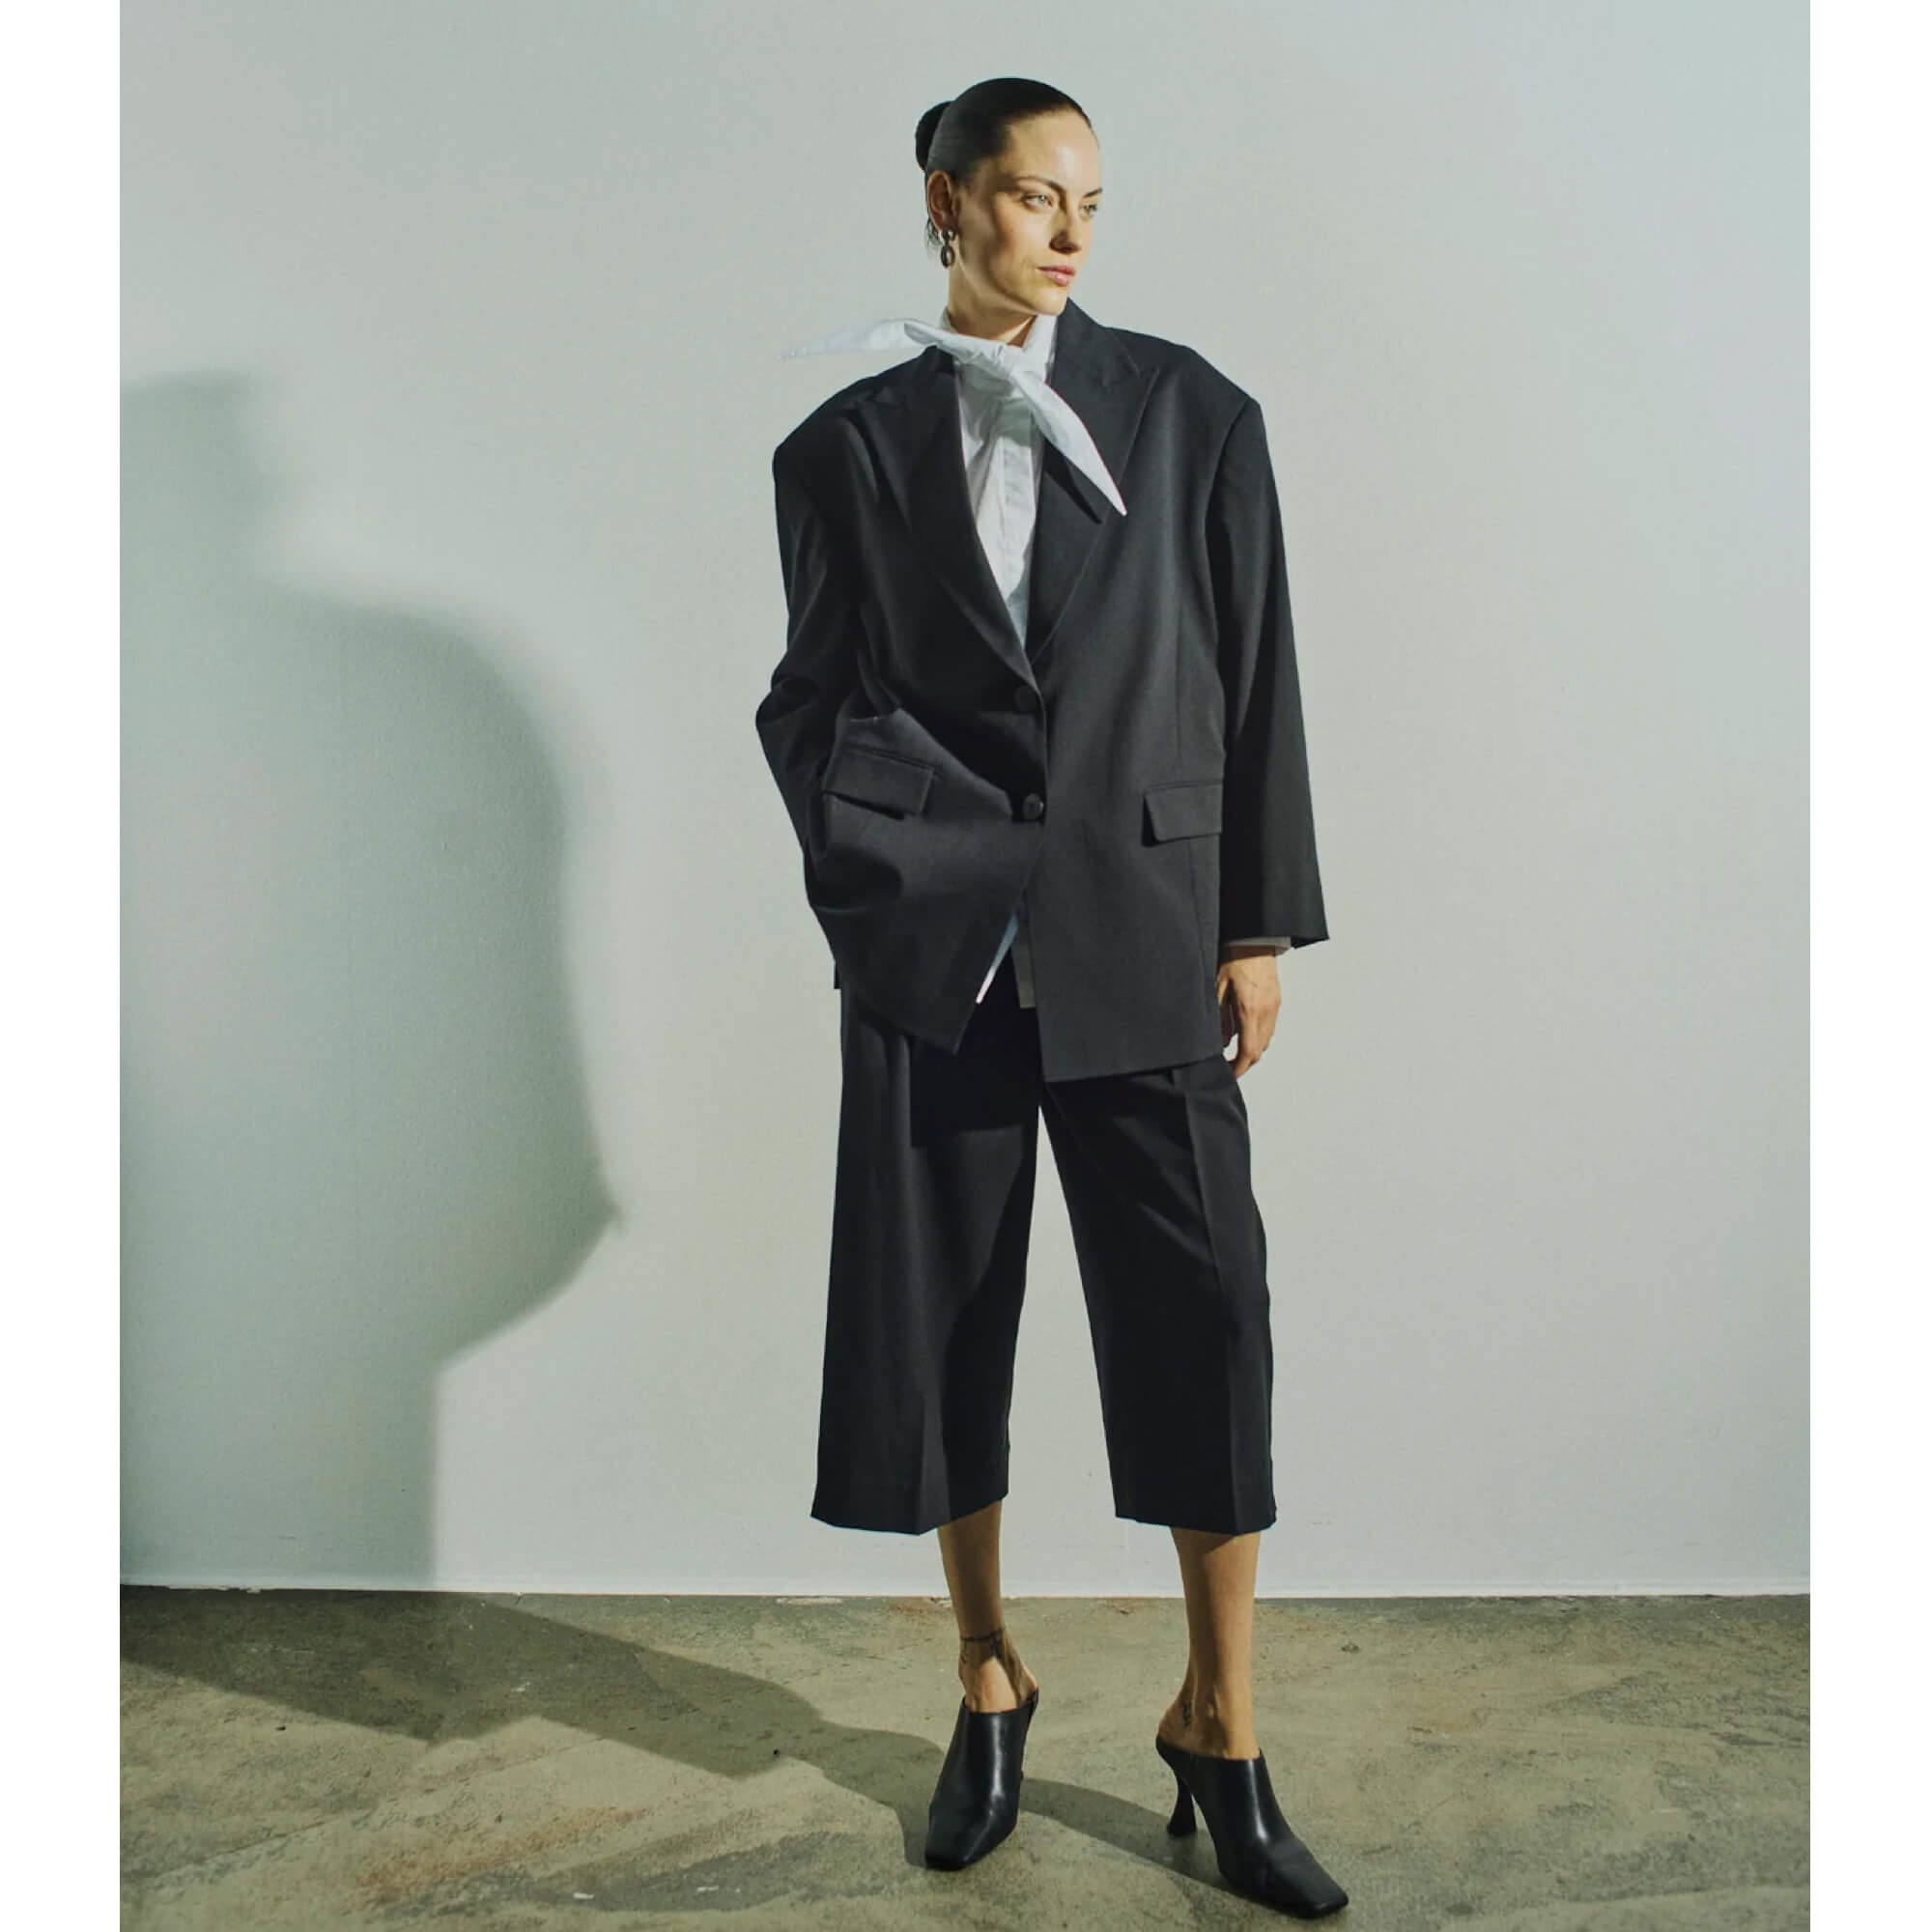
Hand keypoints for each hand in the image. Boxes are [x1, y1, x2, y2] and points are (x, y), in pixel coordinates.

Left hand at [1216, 947, 1281, 1077]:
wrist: (1255, 938)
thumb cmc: (1234, 958)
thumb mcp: (1217, 988)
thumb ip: (1220, 1018)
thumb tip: (1222, 1041)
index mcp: (1249, 1010)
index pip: (1249, 1052)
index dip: (1239, 1068)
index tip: (1228, 1074)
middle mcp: (1266, 1011)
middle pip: (1260, 1050)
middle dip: (1245, 1063)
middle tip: (1229, 1066)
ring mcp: (1274, 1006)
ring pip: (1266, 1040)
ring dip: (1253, 1049)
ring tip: (1235, 1050)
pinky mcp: (1276, 1000)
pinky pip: (1270, 1026)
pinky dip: (1259, 1035)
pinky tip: (1245, 1030)